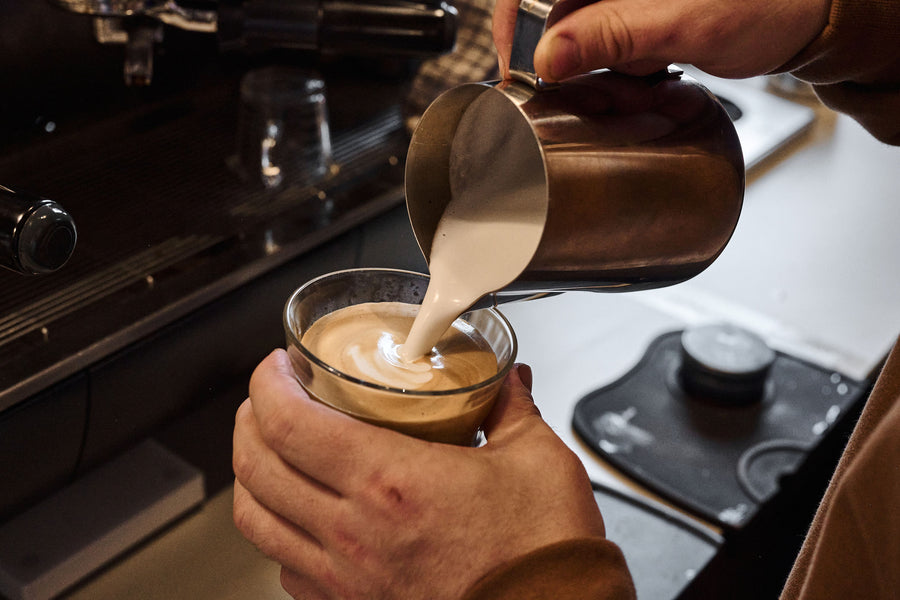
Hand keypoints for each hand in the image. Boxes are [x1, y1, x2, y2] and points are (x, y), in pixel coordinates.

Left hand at [233, 350, 605, 599]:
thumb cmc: (543, 553)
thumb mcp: (535, 458)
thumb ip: (510, 407)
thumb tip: (507, 379)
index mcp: (390, 482)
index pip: (288, 423)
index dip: (267, 385)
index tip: (277, 366)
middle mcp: (354, 532)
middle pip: (256, 467)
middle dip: (250, 420)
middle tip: (269, 397)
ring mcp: (345, 578)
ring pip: (256, 521)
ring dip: (252, 475)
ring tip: (270, 449)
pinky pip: (285, 566)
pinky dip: (279, 531)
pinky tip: (302, 515)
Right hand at [493, 0, 829, 80]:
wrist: (809, 15)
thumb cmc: (768, 1)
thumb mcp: (685, 22)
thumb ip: (612, 35)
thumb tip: (548, 56)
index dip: (511, 18)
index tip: (517, 62)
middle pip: (548, 9)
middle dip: (565, 56)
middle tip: (592, 83)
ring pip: (573, 32)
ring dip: (594, 67)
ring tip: (640, 74)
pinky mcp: (630, 11)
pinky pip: (600, 43)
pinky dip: (615, 68)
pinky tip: (648, 70)